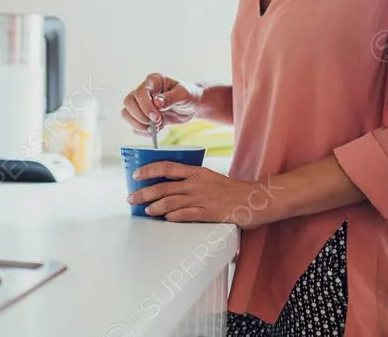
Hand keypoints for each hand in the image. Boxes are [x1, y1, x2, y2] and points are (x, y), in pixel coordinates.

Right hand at [121, 73, 201, 133]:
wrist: (192, 105)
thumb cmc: (189, 95)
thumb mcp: (184, 94)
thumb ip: (170, 98)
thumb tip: (157, 102)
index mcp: (153, 81)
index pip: (139, 92)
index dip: (145, 106)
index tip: (157, 117)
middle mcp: (144, 90)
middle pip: (128, 103)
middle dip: (140, 116)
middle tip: (157, 122)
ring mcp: (141, 103)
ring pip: (126, 113)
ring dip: (139, 124)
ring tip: (156, 128)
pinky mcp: (142, 115)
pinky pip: (134, 125)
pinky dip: (142, 131)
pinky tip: (155, 130)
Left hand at [127, 162, 275, 229]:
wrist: (256, 199)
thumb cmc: (234, 191)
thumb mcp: (211, 178)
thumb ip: (193, 181)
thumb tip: (171, 188)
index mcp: (197, 172)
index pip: (167, 167)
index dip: (149, 170)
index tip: (136, 174)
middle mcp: (196, 183)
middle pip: (163, 186)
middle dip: (144, 192)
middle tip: (131, 198)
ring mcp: (202, 198)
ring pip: (170, 201)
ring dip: (155, 207)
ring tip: (146, 211)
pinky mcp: (209, 213)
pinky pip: (185, 215)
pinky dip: (173, 217)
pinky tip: (166, 219)